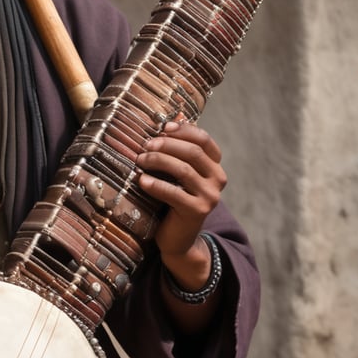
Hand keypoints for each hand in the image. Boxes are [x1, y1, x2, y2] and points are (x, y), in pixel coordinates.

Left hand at [136, 119, 226, 288]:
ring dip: (158, 161)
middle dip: (166, 145)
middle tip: (145, 146)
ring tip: (140, 160)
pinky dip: (155, 185)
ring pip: (183, 170)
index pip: (204, 139)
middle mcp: (218, 179)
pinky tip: (141, 180)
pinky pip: (174, 193)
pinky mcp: (198, 211)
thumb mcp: (177, 174)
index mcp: (215, 166)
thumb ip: (176, 151)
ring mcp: (210, 196)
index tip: (162, 128)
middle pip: (193, 152)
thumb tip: (167, 120)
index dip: (183, 130)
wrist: (178, 238)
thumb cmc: (173, 199)